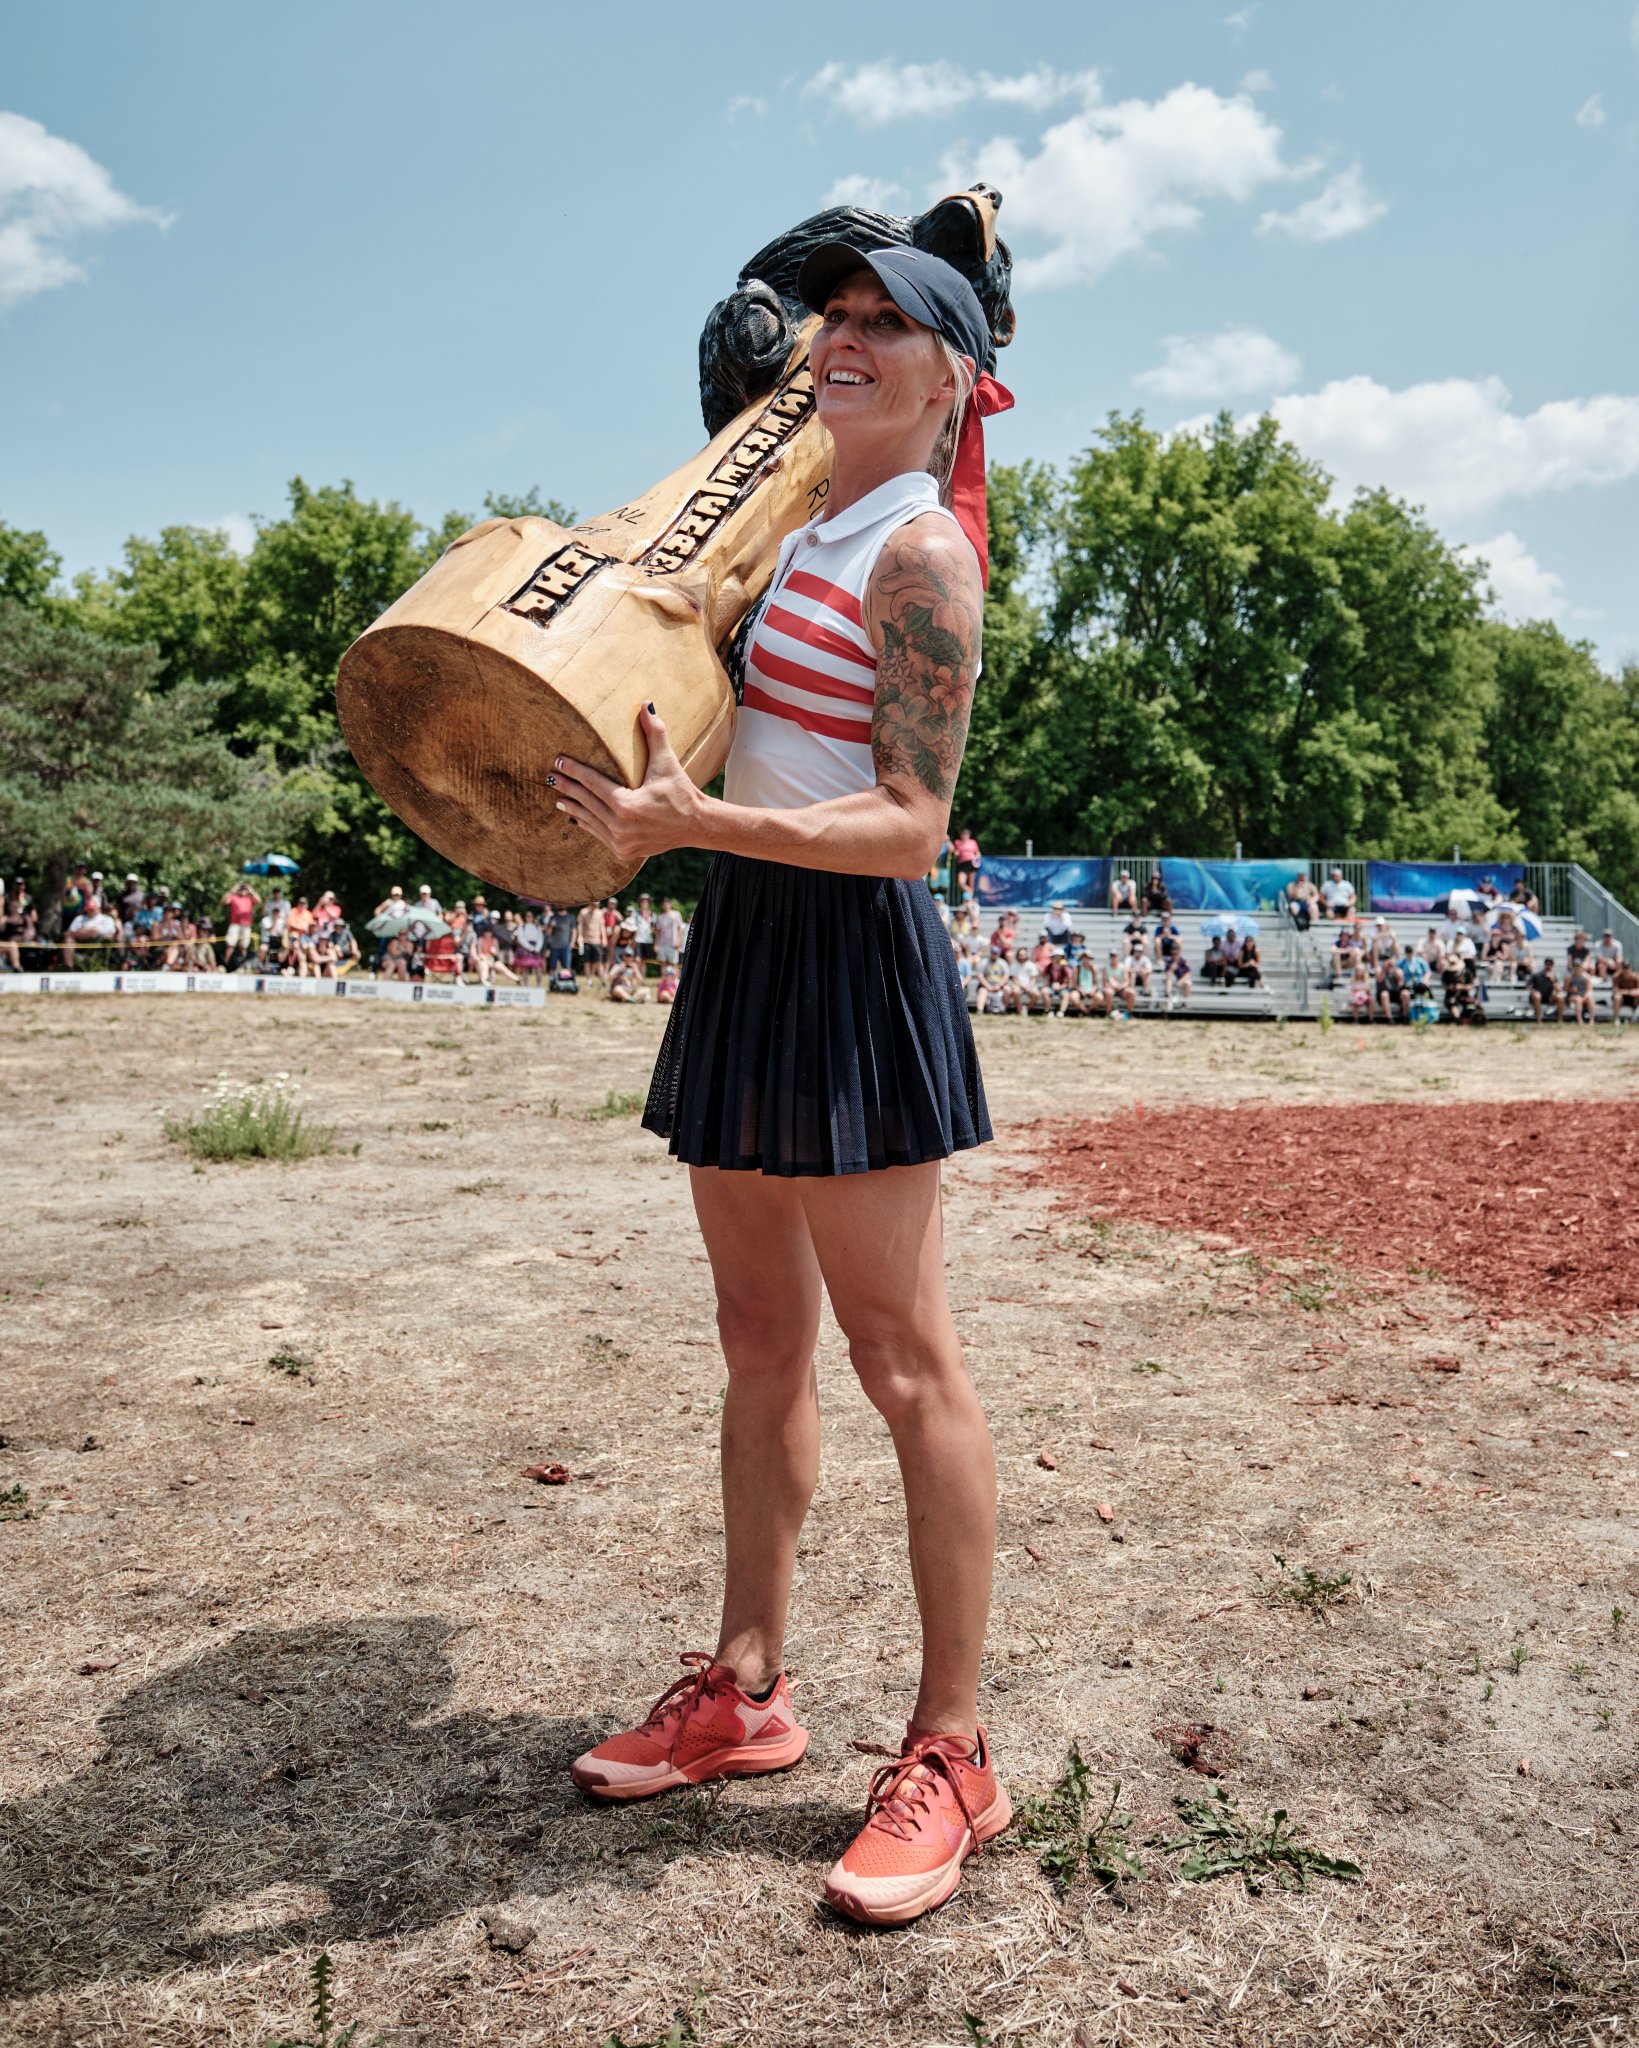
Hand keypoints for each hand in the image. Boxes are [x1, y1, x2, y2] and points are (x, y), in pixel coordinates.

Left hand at [550, 704, 704, 863]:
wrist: (696, 824)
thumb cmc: (681, 792)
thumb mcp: (667, 763)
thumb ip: (655, 734)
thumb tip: (647, 704)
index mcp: (627, 805)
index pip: (593, 783)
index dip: (574, 770)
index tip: (559, 761)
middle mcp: (620, 826)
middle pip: (587, 802)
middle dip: (567, 787)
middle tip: (551, 776)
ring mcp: (621, 842)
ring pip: (590, 821)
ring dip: (573, 808)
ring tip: (558, 797)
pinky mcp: (624, 851)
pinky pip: (599, 834)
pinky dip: (587, 824)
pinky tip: (575, 817)